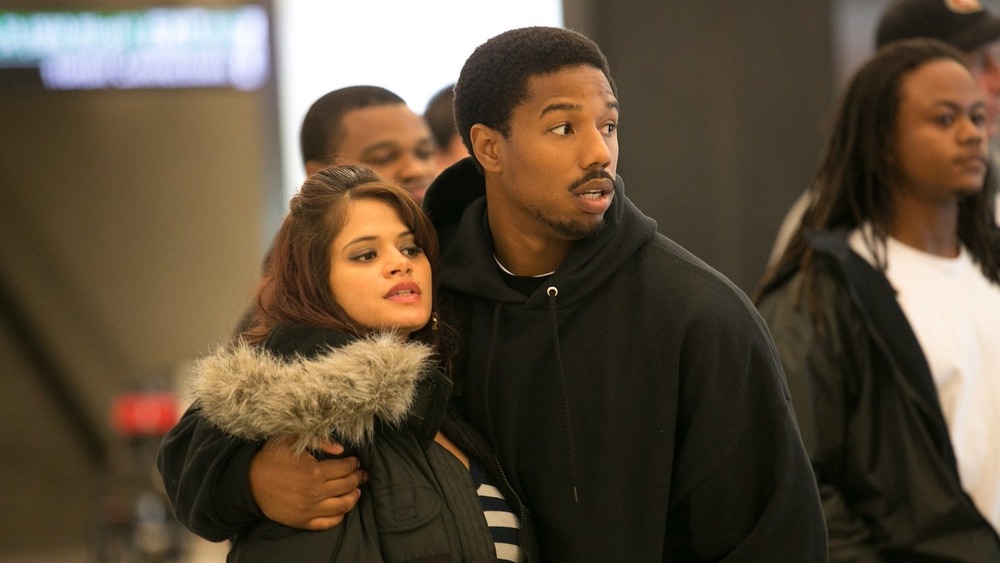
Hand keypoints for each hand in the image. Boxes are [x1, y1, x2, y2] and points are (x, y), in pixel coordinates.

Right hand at [249, 436, 366, 529]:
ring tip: (357, 491)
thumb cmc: (271, 458)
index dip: (354, 464)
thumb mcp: (293, 441)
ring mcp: (309, 509)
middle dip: (358, 478)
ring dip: (354, 497)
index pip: (345, 468)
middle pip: (347, 486)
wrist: (249, 482)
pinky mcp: (302, 521)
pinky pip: (327, 523)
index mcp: (314, 472)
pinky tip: (342, 509)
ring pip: (342, 506)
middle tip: (362, 474)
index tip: (356, 461)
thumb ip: (320, 442)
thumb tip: (341, 450)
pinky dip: (339, 516)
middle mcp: (314, 492)